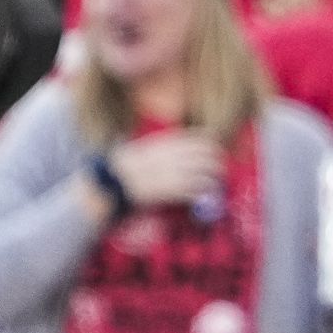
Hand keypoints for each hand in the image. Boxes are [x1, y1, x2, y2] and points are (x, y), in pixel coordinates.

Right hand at [108, 130, 224, 206]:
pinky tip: (207, 194)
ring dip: (214, 177)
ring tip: (217, 182)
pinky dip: (204, 191)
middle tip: (219, 167)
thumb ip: (164, 147)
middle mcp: (174, 155)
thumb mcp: (146, 149)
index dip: (210, 143)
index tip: (215, 148)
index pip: (198, 138)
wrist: (113, 181)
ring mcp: (173, 172)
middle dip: (216, 160)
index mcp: (166, 143)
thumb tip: (179, 150)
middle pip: (206, 154)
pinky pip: (194, 189)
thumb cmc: (126, 166)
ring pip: (204, 171)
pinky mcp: (171, 190)